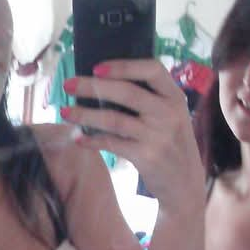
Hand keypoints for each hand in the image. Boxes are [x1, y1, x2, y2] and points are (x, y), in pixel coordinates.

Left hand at [60, 59, 204, 215]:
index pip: (152, 70)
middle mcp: (169, 113)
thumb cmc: (170, 142)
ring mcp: (158, 136)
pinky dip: (92, 140)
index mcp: (175, 96)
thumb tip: (102, 81)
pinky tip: (78, 138)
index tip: (97, 67)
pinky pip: (112, 143)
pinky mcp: (147, 157)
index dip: (124, 66)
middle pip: (126, 92)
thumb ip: (149, 98)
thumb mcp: (171, 116)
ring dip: (85, 115)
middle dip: (92, 86)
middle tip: (68, 85)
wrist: (185, 183)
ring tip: (64, 111)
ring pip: (114, 119)